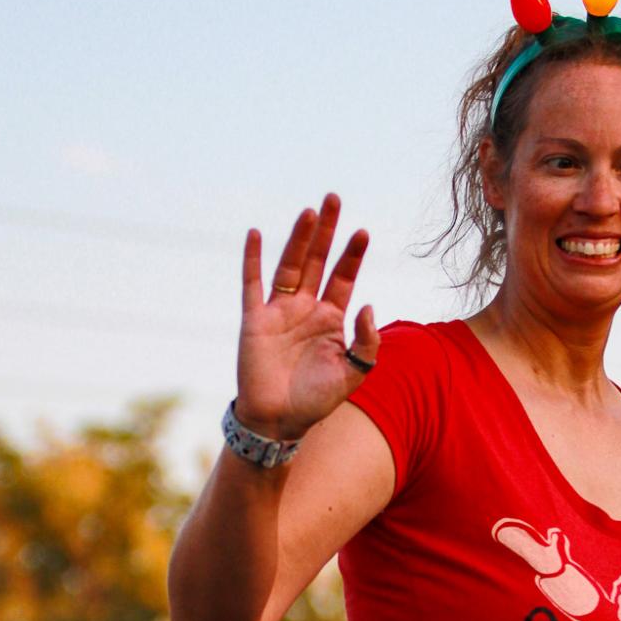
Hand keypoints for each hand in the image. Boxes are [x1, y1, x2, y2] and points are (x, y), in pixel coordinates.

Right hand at [237, 196, 378, 439]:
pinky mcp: (254, 319)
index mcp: (331, 319)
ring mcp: (279, 311)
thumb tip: (367, 304)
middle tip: (334, 198)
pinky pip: (252, 283)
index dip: (353, 255)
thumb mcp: (354, 373)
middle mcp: (306, 309)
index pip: (344, 278)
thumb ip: (366, 342)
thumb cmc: (316, 400)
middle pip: (318, 261)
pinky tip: (257, 233)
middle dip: (327, 231)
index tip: (363, 231)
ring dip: (299, 239)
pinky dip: (253, 258)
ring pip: (290, 265)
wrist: (279, 422)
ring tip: (310, 211)